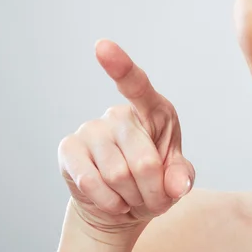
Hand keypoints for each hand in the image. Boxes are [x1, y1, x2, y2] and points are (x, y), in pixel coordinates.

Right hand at [58, 39, 194, 236]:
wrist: (123, 204)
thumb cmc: (155, 181)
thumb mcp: (176, 178)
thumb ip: (182, 176)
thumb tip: (177, 184)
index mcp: (152, 110)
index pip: (137, 85)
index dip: (120, 67)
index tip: (101, 46)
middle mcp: (119, 114)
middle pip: (143, 160)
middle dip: (153, 190)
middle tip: (153, 198)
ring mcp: (91, 129)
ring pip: (118, 175)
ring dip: (132, 198)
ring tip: (133, 197)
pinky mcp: (69, 149)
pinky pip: (91, 182)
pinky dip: (109, 201)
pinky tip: (114, 200)